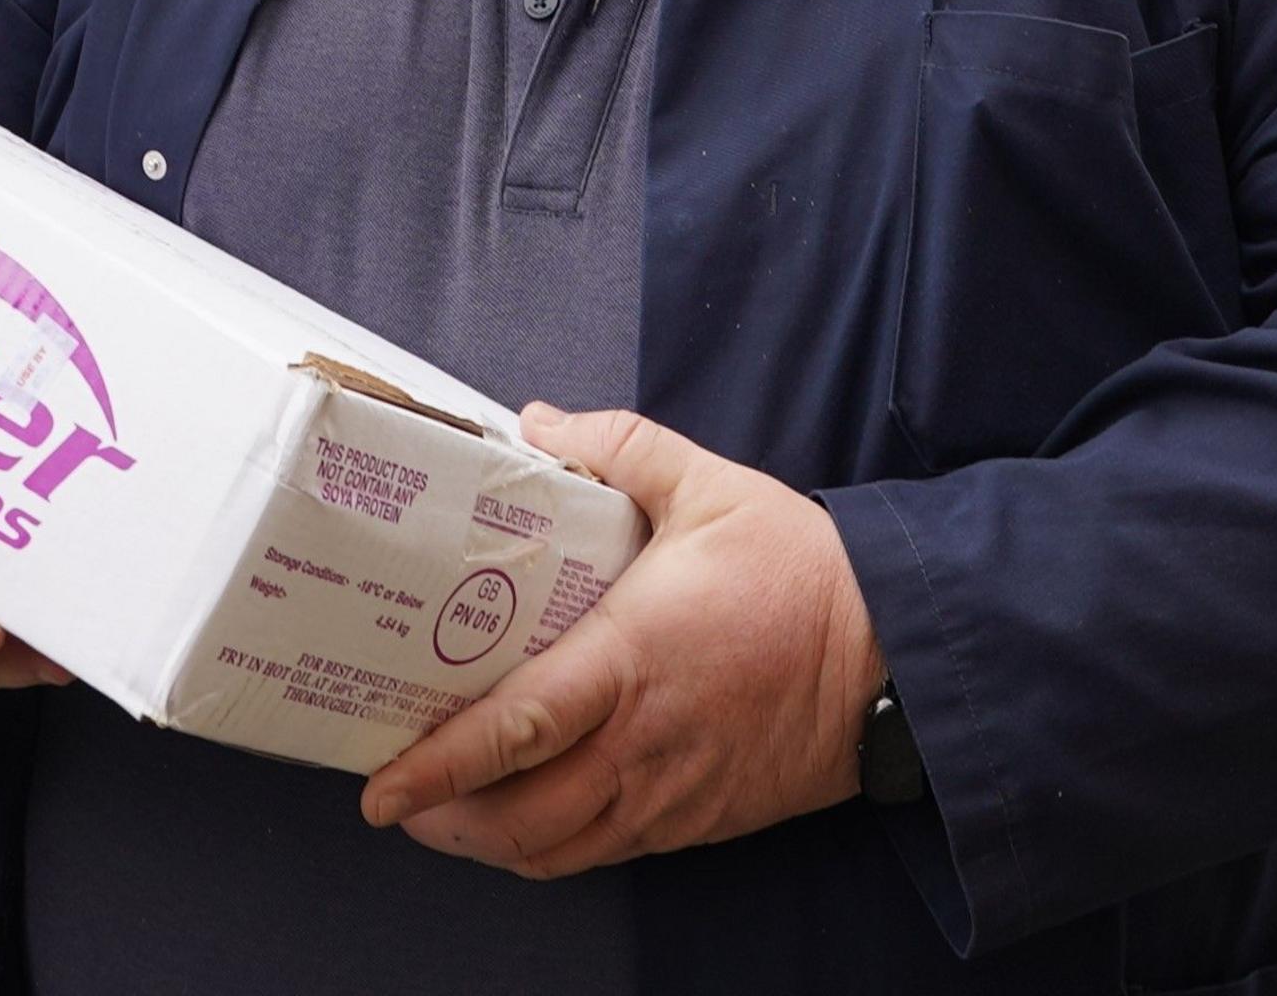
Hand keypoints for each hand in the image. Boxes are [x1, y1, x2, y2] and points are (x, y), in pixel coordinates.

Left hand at [359, 401, 885, 876]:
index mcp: (628, 659)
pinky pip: (605, 853)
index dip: (438, 767)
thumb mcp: (708, 485)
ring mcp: (669, 794)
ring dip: (490, 845)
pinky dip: (550, 851)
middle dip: (444, 821)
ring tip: (443, 818)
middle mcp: (640, 742)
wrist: (894, 652)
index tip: (382, 787)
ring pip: (557, 851)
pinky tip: (524, 822)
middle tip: (396, 800)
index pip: (513, 730)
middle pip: (519, 816)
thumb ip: (616, 446)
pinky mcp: (697, 821)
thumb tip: (535, 422)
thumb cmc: (799, 569)